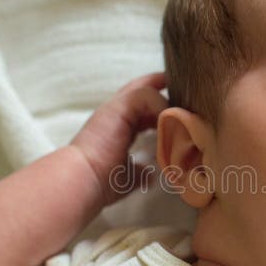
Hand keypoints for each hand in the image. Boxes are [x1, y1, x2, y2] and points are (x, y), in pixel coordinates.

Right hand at [70, 72, 167, 206]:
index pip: (138, 107)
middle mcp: (114, 112)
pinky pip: (147, 95)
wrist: (82, 179)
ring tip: (180, 117)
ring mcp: (114, 107)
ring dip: (165, 103)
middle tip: (182, 86)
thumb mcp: (127, 175)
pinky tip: (168, 124)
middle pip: (140, 88)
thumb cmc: (100, 181)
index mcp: (115, 126)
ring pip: (147, 90)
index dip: (156, 104)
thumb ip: (140, 171)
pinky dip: (161, 107)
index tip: (174, 107)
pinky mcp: (118, 107)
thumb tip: (150, 174)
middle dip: (160, 85)